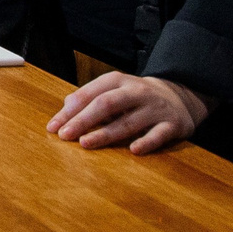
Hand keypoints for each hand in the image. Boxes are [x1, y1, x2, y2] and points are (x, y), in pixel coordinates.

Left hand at [48, 72, 212, 153]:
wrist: (179, 96)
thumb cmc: (135, 97)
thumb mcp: (113, 90)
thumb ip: (89, 99)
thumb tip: (65, 111)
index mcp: (117, 81)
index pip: (88, 95)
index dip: (69, 111)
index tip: (53, 127)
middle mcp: (136, 91)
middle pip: (106, 104)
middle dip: (83, 120)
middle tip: (65, 135)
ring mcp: (155, 108)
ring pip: (128, 121)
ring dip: (105, 133)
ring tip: (86, 143)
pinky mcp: (173, 124)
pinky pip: (158, 134)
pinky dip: (146, 142)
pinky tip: (133, 150)